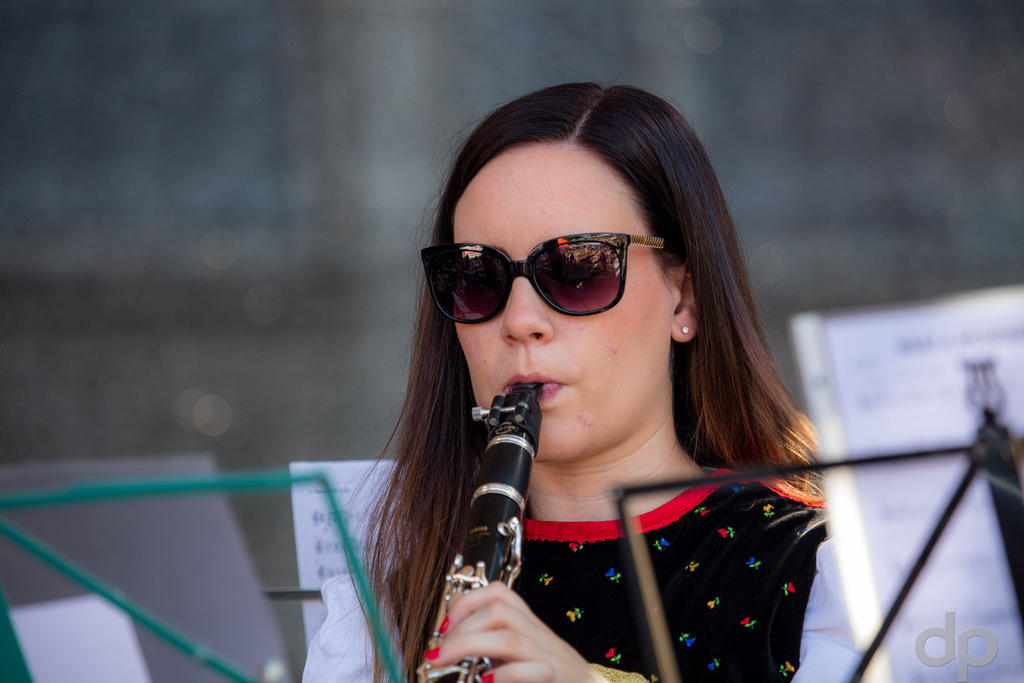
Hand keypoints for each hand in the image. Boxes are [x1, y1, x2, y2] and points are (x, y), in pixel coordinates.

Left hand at [425, 582, 604, 681]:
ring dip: (471, 646)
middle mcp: (542, 637)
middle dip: (462, 628)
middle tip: (438, 653)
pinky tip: (485, 682)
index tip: (443, 628)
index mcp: (530, 626)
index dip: (466, 603)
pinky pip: (534, 670)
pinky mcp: (559, 680)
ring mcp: (552, 659)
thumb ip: (491, 651)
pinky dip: (504, 675)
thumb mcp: (518, 659)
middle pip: (501, 611)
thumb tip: (446, 650)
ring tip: (447, 662)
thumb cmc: (550, 680)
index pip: (499, 593)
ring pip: (511, 638)